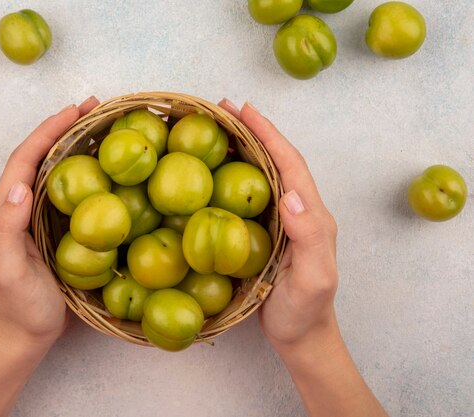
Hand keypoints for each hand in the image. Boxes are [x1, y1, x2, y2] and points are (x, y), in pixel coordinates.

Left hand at [0, 96, 100, 346]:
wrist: (27, 335)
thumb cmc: (19, 306)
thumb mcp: (7, 270)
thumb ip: (5, 228)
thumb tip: (19, 185)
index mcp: (5, 209)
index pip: (25, 159)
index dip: (48, 131)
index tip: (75, 111)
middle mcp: (20, 206)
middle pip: (41, 156)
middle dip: (65, 128)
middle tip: (96, 108)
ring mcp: (39, 217)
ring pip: (57, 170)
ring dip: (77, 145)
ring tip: (104, 127)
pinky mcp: (57, 229)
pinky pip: (72, 192)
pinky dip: (87, 172)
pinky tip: (108, 168)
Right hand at [218, 99, 337, 349]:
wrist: (302, 337)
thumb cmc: (305, 311)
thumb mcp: (314, 278)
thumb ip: (310, 236)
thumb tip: (292, 194)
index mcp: (312, 214)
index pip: (290, 165)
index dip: (268, 134)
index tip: (244, 110)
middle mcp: (298, 210)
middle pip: (276, 160)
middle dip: (252, 131)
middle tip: (221, 108)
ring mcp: (281, 221)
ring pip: (262, 173)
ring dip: (242, 147)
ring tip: (216, 128)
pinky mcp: (265, 232)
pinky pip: (249, 195)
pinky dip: (233, 174)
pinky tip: (215, 171)